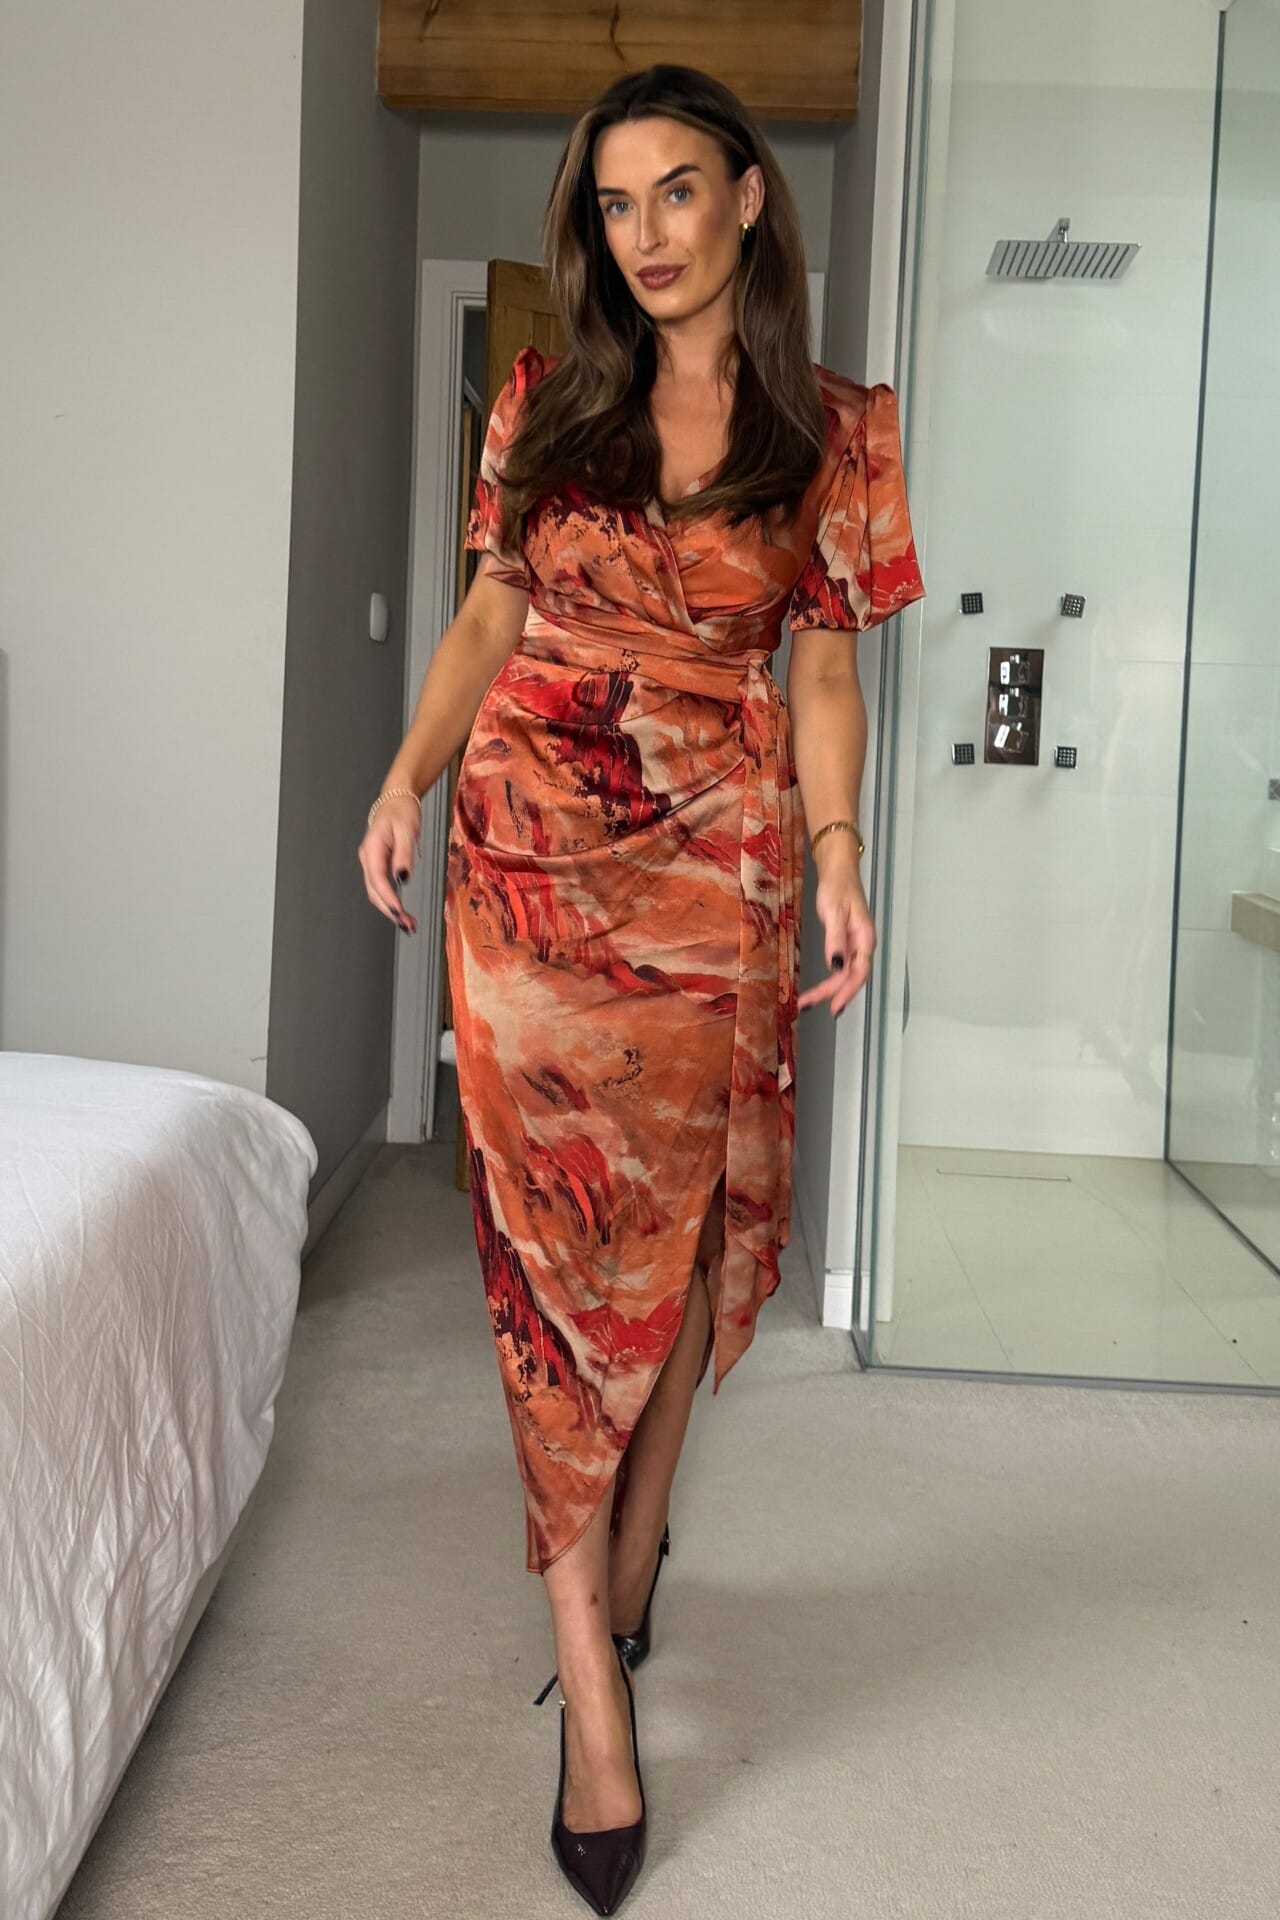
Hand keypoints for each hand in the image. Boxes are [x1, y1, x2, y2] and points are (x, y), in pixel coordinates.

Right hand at [357, 797, 420, 934]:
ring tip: (408, 923)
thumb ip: (404, 854)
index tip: (399, 912)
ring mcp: (371, 862)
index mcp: (372, 849)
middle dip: (390, 911)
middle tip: (408, 925)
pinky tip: (401, 910)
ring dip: (390, 910)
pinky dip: (390, 901)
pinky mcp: (378, 865)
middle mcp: (368, 858)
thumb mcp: (407, 830)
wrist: (397, 799)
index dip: (388, 899)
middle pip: (374, 891)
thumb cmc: (401, 811)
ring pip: (376, 892)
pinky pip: (381, 887)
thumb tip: (402, 878)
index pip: (377, 880)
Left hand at [796, 851, 874, 1018]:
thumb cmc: (838, 888)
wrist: (838, 872)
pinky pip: (841, 967)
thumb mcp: (833, 912)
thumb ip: (836, 940)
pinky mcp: (847, 943)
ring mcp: (855, 945)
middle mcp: (863, 945)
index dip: (846, 992)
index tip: (833, 1007)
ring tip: (809, 1001)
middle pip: (850, 977)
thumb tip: (836, 966)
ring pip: (845, 974)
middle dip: (832, 993)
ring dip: (829, 989)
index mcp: (865, 938)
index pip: (858, 973)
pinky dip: (831, 979)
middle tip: (808, 1004)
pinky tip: (822, 988)